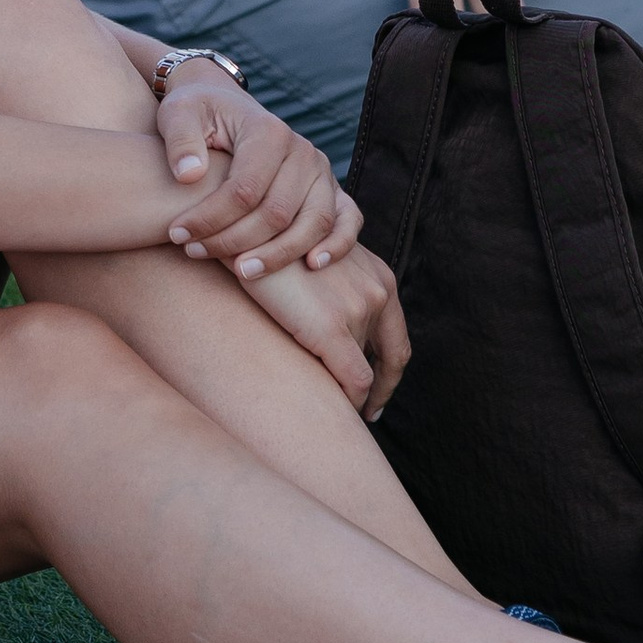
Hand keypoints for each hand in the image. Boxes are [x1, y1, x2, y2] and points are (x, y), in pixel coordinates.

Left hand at [158, 73, 359, 277]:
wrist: (225, 108)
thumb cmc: (199, 115)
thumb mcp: (178, 113)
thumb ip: (180, 140)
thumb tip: (190, 176)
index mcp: (268, 132)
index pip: (244, 189)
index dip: (210, 218)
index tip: (178, 235)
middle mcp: (302, 152)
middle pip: (276, 212)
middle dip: (234, 241)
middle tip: (195, 252)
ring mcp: (322, 172)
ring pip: (313, 223)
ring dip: (278, 255)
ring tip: (242, 273)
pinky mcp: (331, 190)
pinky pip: (348, 220)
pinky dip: (337, 245)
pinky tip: (312, 265)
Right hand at [241, 241, 410, 408]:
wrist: (247, 230)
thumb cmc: (273, 246)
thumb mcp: (319, 263)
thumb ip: (335, 291)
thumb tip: (329, 328)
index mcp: (379, 276)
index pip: (395, 338)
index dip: (390, 372)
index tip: (376, 394)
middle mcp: (377, 292)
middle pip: (386, 357)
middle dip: (378, 388)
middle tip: (366, 413)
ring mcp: (357, 309)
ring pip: (364, 370)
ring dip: (349, 390)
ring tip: (331, 405)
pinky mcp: (331, 328)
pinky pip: (354, 380)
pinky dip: (348, 399)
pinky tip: (332, 407)